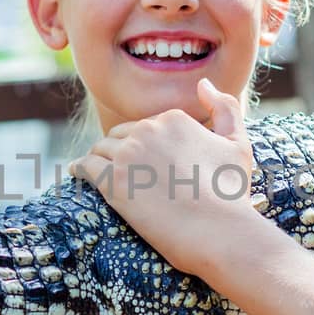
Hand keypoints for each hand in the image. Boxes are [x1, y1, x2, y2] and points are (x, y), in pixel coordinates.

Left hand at [69, 78, 267, 278]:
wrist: (219, 230)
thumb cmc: (231, 193)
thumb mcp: (238, 143)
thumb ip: (224, 107)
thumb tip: (203, 84)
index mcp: (174, 119)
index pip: (145, 126)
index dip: (142, 144)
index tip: (141, 161)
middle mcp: (148, 130)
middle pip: (119, 135)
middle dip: (117, 150)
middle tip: (119, 171)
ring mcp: (127, 155)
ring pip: (100, 149)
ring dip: (98, 159)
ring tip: (95, 173)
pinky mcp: (112, 181)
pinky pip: (85, 167)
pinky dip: (79, 169)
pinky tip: (76, 174)